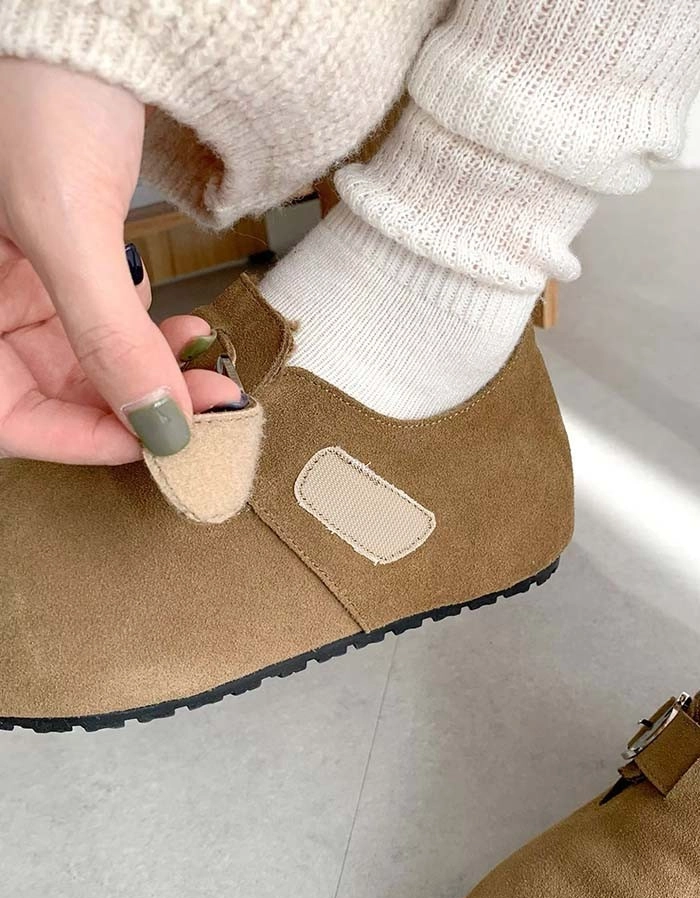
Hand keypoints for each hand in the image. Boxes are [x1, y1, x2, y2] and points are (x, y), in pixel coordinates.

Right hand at [0, 59, 238, 464]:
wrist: (78, 16)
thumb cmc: (39, 90)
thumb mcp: (65, 223)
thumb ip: (107, 335)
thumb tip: (161, 427)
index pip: (7, 417)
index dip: (80, 441)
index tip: (160, 443)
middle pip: (56, 393)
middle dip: (138, 403)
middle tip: (207, 405)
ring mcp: (20, 281)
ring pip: (89, 360)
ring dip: (153, 369)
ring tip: (206, 365)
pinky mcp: (58, 259)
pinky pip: (104, 318)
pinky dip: (148, 329)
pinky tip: (182, 324)